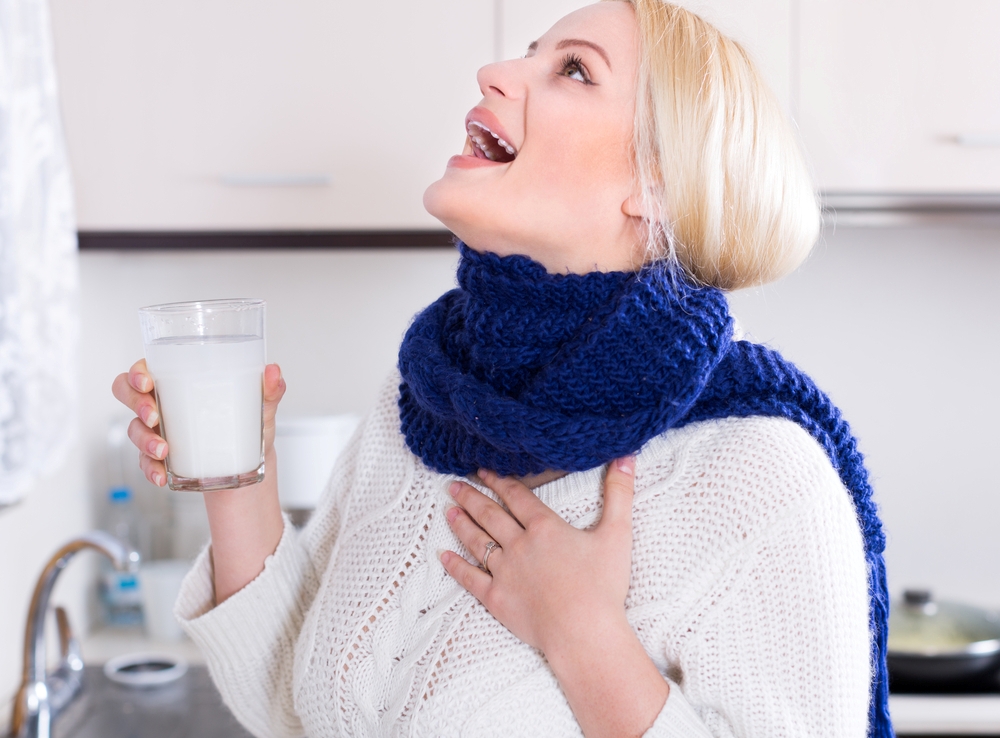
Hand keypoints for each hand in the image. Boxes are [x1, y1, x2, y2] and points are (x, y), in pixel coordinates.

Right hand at [111, 359, 285, 486]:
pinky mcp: (160, 457)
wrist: (251, 460)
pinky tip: (162, 476)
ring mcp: (157, 430)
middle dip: (134, 403)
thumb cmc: (249, 421)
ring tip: (164, 450)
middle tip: (155, 416)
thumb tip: (274, 371)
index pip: (144, 368)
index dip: (137, 372)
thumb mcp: (261, 405)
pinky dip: (151, 469)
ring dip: (144, 440)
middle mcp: (162, 403)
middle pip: (126, 393)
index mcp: (180, 381)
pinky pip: (144, 462)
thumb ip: (270, 389)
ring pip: (133, 429)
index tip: (149, 382)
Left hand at [440, 458, 635, 656]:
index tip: (482, 470)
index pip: (516, 496)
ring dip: (461, 524)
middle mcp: (519, 544)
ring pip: (477, 541)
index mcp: (544, 527)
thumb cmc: (603, 586)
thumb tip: (626, 457)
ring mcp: (504, 572)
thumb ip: (620, 493)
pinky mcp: (496, 599)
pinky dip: (455, 566)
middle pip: (490, 514)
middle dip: (472, 497)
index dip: (498, 481)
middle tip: (454, 485)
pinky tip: (443, 556)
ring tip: (448, 510)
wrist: (584, 632)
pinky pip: (470, 578)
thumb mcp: (617, 533)